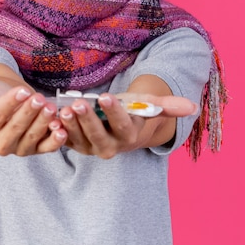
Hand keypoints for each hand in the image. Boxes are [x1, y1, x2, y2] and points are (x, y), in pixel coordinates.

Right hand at [0, 78, 67, 155]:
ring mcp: (20, 148)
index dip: (10, 103)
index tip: (22, 90)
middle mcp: (0, 143)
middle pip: (16, 128)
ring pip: (32, 137)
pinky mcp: (37, 149)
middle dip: (28, 113)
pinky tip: (63, 129)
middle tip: (39, 98)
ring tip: (52, 108)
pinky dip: (56, 141)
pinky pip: (47, 148)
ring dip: (43, 124)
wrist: (15, 100)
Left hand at [59, 92, 197, 158]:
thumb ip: (169, 106)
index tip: (106, 96)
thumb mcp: (150, 106)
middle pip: (98, 135)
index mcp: (129, 136)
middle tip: (78, 103)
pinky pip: (64, 139)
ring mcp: (90, 148)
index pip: (123, 125)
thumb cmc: (135, 112)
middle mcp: (110, 147)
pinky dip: (57, 130)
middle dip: (87, 119)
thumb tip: (193, 107)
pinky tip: (50, 117)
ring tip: (62, 108)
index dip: (114, 112)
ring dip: (70, 125)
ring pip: (79, 138)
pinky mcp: (75, 145)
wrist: (120, 126)